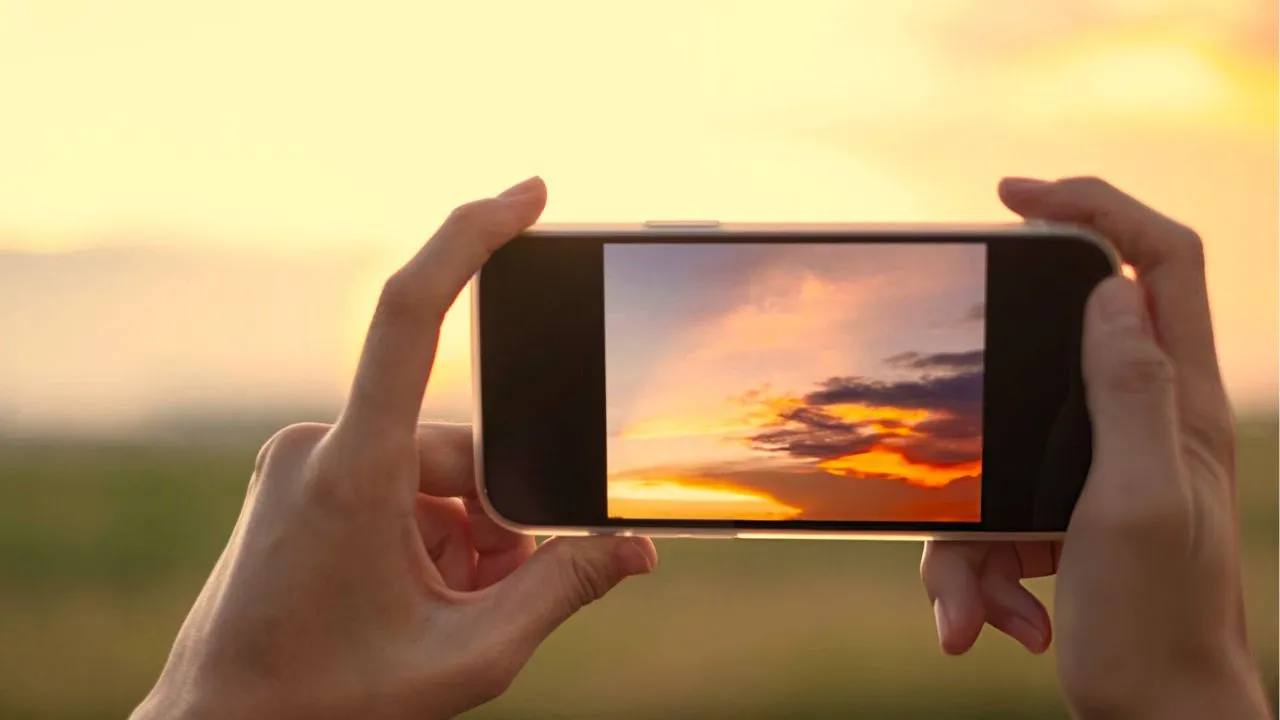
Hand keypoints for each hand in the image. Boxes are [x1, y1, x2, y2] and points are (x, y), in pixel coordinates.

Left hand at [132, 177, 657, 719]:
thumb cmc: (327, 703)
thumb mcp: (470, 656)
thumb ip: (562, 591)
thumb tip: (636, 550)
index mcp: (355, 471)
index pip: (410, 315)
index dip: (470, 238)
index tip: (529, 195)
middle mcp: (321, 446)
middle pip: (460, 449)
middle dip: (496, 522)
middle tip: (484, 600)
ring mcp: (304, 462)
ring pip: (430, 474)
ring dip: (460, 538)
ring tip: (444, 613)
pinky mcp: (300, 481)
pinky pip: (392, 484)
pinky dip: (425, 534)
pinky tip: (417, 597)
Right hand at [920, 177, 1268, 717]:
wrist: (1157, 717)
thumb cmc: (1157, 623)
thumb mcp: (1136, 503)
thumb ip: (1132, 393)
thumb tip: (1111, 296)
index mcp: (1178, 402)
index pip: (1159, 263)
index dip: (1096, 207)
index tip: (1014, 197)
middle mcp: (1143, 421)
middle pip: (1068, 339)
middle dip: (997, 365)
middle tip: (950, 364)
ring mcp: (1099, 466)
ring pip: (1005, 442)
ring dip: (969, 532)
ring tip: (982, 607)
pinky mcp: (1062, 512)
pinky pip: (992, 512)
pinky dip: (976, 572)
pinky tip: (996, 624)